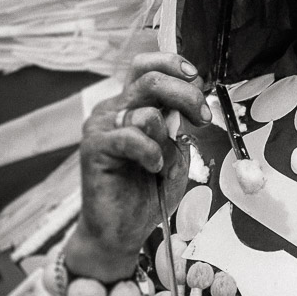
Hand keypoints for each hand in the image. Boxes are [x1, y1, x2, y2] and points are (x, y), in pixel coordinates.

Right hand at [65, 52, 209, 279]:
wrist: (121, 230)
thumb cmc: (148, 191)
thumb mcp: (175, 151)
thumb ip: (179, 125)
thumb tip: (191, 105)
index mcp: (133, 103)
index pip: (148, 65)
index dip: (174, 65)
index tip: (198, 81)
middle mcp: (114, 108)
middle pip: (150, 77)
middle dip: (185, 93)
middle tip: (202, 117)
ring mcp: (101, 126)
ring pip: (144, 109)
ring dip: (166, 136)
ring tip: (164, 160)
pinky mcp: (94, 147)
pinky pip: (131, 136)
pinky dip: (151, 152)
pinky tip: (153, 168)